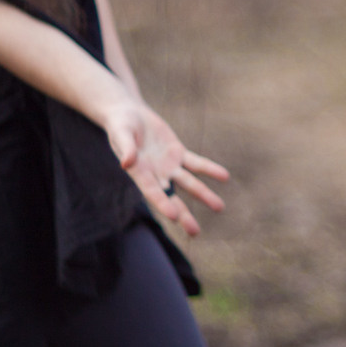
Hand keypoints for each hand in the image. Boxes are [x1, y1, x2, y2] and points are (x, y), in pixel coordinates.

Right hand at [101, 99, 229, 236]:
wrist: (129, 115)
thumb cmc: (120, 125)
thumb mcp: (121, 134)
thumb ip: (126, 148)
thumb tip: (126, 163)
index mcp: (139, 173)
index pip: (152, 192)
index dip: (162, 204)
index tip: (173, 216)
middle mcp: (156, 175)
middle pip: (172, 197)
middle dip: (184, 214)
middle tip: (195, 232)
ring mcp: (169, 166)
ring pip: (189, 183)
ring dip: (204, 195)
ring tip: (220, 207)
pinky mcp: (178, 153)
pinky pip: (196, 163)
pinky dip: (210, 169)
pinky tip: (225, 177)